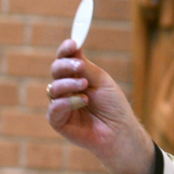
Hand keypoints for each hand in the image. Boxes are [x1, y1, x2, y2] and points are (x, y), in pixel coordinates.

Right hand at [46, 39, 155, 173]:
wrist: (120, 131)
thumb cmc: (113, 106)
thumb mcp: (101, 81)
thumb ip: (86, 66)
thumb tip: (74, 45)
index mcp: (76, 77)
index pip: (64, 59)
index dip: (65, 50)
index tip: (72, 43)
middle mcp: (66, 89)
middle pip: (55, 71)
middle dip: (65, 66)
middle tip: (79, 67)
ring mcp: (61, 105)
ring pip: (53, 88)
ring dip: (68, 84)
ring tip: (85, 87)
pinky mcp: (59, 121)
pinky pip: (54, 109)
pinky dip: (66, 102)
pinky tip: (82, 101)